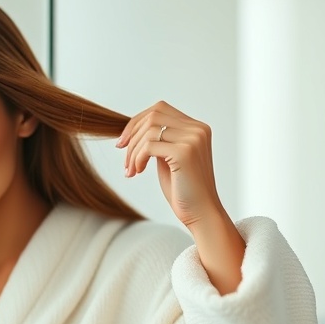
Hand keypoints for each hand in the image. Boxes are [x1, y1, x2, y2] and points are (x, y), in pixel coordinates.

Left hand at [116, 100, 223, 228]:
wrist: (201, 214)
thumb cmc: (183, 190)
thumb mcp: (168, 158)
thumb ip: (158, 140)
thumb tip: (132, 129)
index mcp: (196, 128)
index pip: (159, 109)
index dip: (136, 123)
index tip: (123, 143)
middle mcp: (198, 129)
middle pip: (153, 115)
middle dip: (132, 136)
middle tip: (125, 160)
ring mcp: (193, 139)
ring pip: (149, 130)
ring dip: (133, 151)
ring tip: (131, 170)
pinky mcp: (185, 152)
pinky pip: (149, 146)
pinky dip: (137, 158)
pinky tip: (138, 172)